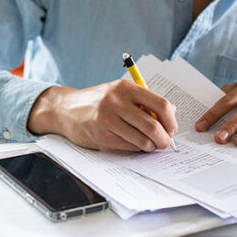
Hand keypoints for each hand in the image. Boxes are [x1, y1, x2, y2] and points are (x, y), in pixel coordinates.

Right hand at [27, 80, 177, 151]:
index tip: (171, 129)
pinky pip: (128, 146)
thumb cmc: (97, 102)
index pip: (161, 104)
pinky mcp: (100, 135)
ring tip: (149, 145)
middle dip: (163, 139)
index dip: (171, 121)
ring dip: (150, 146)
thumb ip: (143, 100)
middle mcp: (116, 101)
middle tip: (164, 143)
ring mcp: (107, 119)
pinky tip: (134, 144)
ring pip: (142, 139)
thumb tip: (171, 112)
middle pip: (153, 125)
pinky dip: (136, 148)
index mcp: (125, 87)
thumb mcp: (118, 92)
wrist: (65, 109)